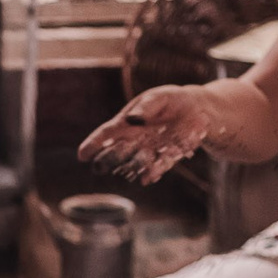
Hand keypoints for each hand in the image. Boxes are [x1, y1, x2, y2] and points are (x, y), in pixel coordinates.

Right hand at [79, 86, 216, 182]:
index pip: (106, 134)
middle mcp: (135, 141)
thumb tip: (132, 119)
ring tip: (124, 172)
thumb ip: (146, 107)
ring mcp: (151, 150)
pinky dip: (152, 172)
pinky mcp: (168, 157)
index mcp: (127, 124)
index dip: (93, 144)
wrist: (196, 111)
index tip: (82, 156)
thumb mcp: (158, 98)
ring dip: (130, 168)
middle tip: (98, 168)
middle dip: (107, 161)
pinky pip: (158, 166)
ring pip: (136, 162)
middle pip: (117, 152)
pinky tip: (146, 179)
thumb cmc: (169, 100)